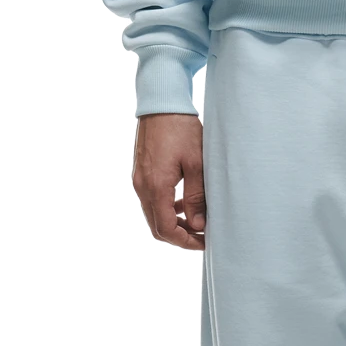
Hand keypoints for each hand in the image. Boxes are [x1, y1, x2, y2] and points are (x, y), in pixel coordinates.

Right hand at [133, 113, 205, 250]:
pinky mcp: (143, 173)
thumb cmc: (181, 129)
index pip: (166, 228)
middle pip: (158, 226)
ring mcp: (140, 180)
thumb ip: (196, 196)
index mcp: (156, 187)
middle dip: (180, 235)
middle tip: (202, 236)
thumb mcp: (196, 163)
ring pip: (155, 213)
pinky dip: (168, 207)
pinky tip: (184, 202)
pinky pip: (153, 199)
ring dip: (174, 222)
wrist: (161, 104)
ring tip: (197, 220)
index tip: (204, 242)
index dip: (186, 241)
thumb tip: (198, 224)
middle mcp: (143, 187)